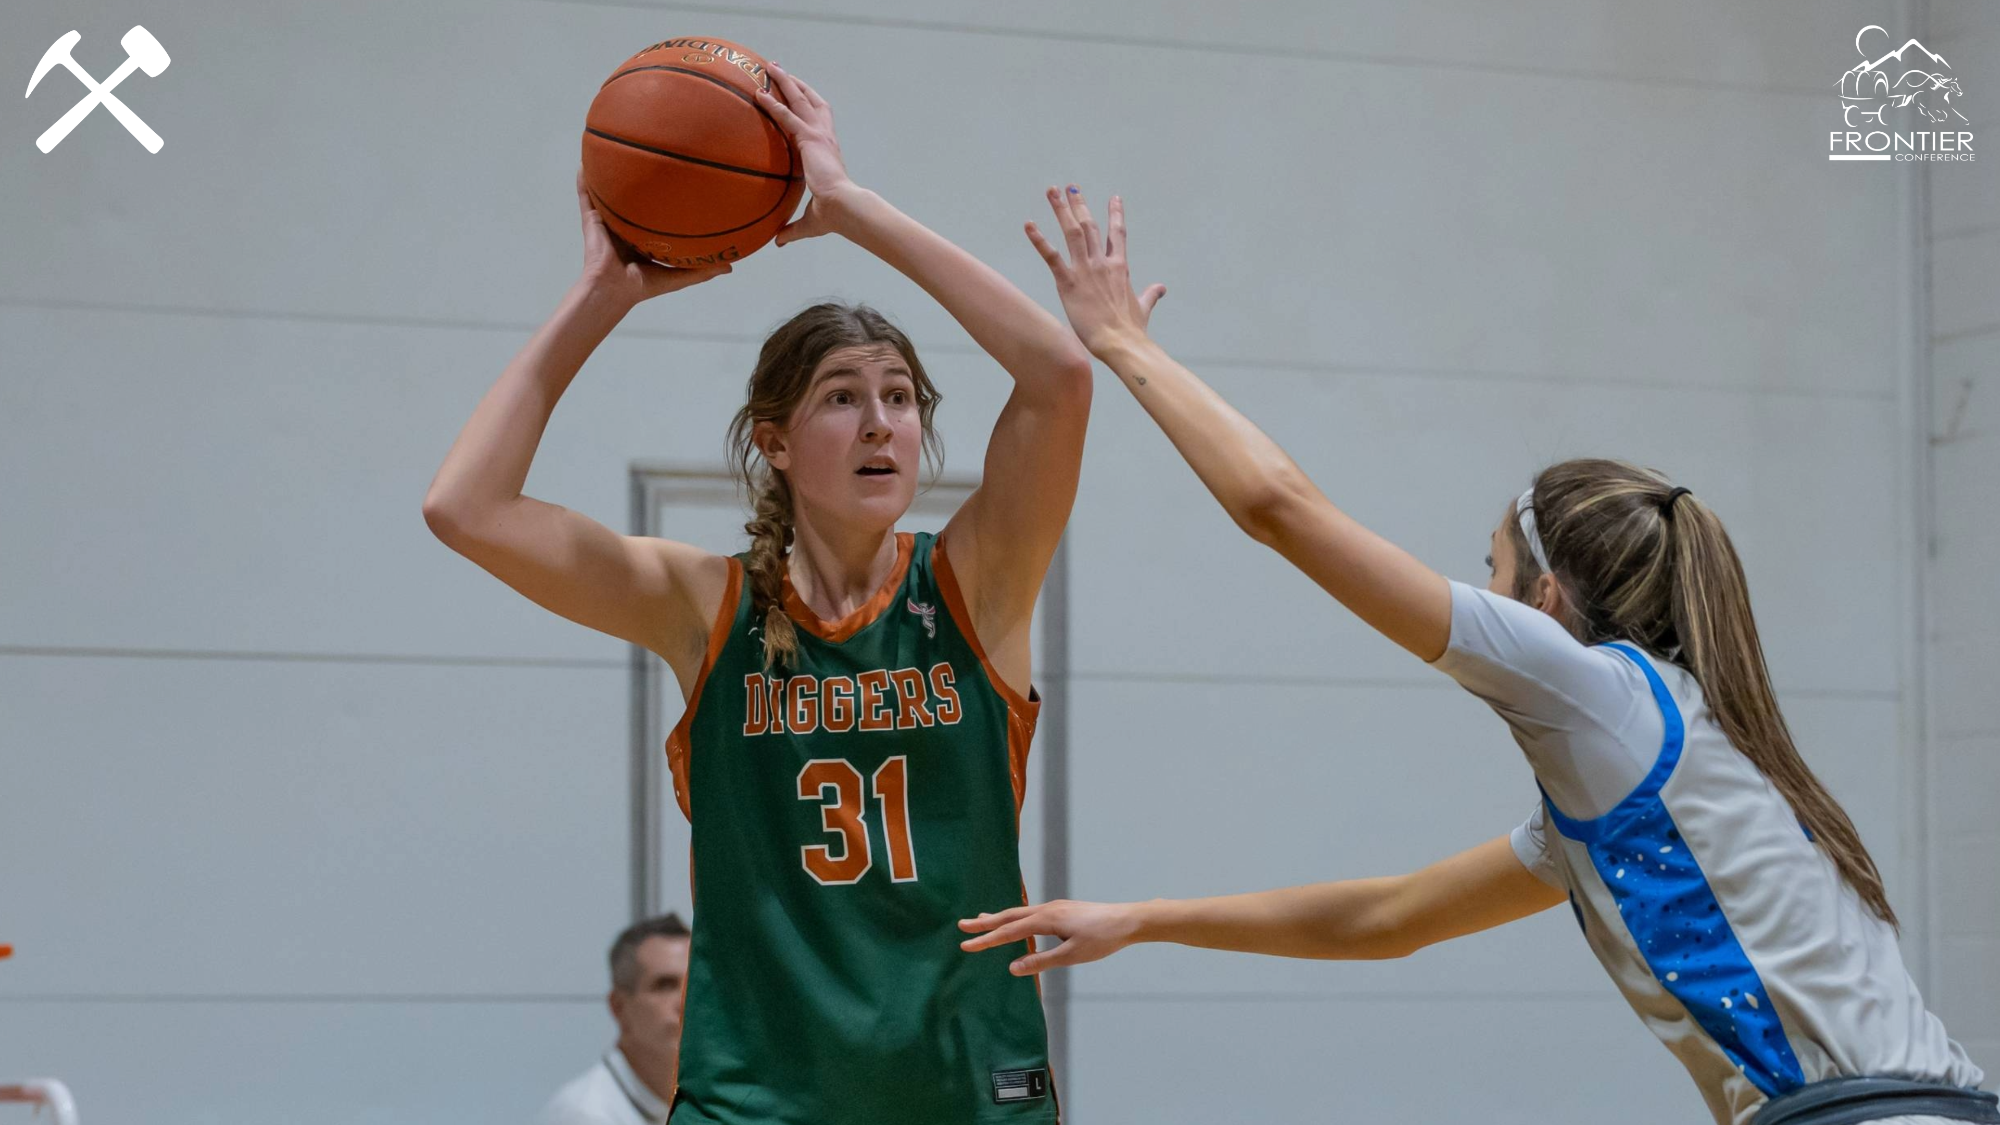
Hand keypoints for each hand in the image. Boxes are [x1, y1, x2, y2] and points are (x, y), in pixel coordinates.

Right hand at [574, 168, 730, 307]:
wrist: (612, 290)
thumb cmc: (642, 286)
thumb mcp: (677, 276)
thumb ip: (702, 271)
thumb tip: (730, 267)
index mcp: (642, 239)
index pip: (654, 216)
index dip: (664, 202)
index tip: (678, 183)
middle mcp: (624, 228)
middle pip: (633, 200)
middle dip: (638, 182)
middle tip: (650, 157)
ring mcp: (607, 223)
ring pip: (608, 194)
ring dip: (608, 175)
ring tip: (612, 150)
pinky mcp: (592, 221)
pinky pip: (587, 196)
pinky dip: (584, 181)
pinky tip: (585, 163)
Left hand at [755, 62, 858, 245]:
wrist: (844, 208)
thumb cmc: (833, 215)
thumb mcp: (810, 220)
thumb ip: (793, 228)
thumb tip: (780, 241)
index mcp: (827, 150)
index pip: (816, 120)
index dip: (806, 106)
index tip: (794, 95)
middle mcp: (825, 136)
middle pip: (810, 101)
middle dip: (794, 83)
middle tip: (778, 70)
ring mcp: (819, 135)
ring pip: (800, 99)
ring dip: (785, 81)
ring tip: (770, 66)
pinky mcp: (810, 138)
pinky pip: (787, 115)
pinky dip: (772, 103)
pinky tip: (759, 93)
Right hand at [958, 899, 1143, 975]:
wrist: (1128, 920)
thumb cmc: (1102, 939)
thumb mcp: (1071, 955)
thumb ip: (1041, 961)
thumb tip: (1013, 967)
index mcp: (1046, 919)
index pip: (1009, 931)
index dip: (986, 939)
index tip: (965, 945)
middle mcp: (1047, 909)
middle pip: (1009, 916)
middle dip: (985, 923)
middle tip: (962, 926)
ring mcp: (1055, 907)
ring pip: (1020, 913)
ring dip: (999, 918)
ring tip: (981, 920)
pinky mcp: (1062, 910)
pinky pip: (1031, 913)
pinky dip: (1016, 917)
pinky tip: (1016, 922)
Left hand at [1027, 186, 1165, 356]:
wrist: (1121, 343)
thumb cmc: (1132, 330)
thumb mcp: (1143, 308)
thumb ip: (1150, 295)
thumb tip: (1161, 288)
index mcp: (1120, 268)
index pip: (1118, 234)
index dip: (1115, 214)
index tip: (1114, 198)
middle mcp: (1102, 263)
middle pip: (1090, 226)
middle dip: (1080, 205)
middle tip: (1071, 187)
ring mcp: (1085, 270)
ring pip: (1072, 231)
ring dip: (1061, 210)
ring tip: (1052, 191)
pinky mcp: (1069, 282)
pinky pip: (1051, 256)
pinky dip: (1039, 239)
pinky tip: (1029, 225)